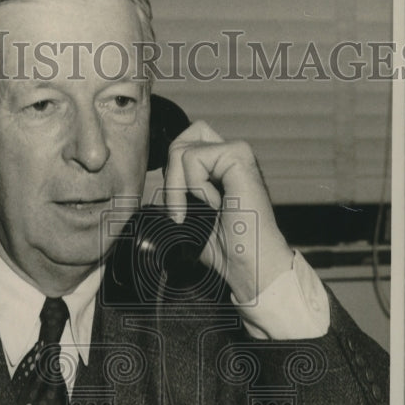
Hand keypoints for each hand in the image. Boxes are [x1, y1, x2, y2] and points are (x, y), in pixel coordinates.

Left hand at [164, 120, 293, 302]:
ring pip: (182, 149)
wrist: (251, 264)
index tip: (180, 212)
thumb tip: (153, 190)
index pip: (182, 147)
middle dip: (171, 178)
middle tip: (182, 210)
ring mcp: (236, 153)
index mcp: (220, 168)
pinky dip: (196, 185)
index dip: (172, 176)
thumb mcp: (192, 220)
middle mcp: (228, 156)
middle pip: (180, 141)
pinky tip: (215, 203)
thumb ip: (179, 196)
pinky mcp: (239, 156)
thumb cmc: (227, 249)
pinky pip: (194, 157)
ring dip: (180, 187)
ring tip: (204, 208)